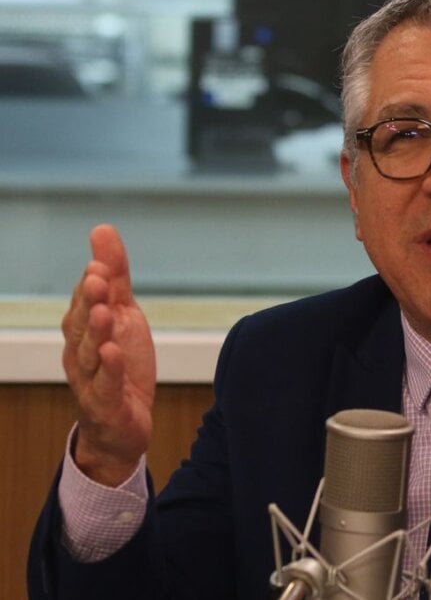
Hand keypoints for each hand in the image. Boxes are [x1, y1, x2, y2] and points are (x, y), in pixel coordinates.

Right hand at [61, 224, 155, 485]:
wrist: (122, 426)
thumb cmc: (119, 365)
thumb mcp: (123, 316)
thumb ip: (114, 277)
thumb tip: (102, 229)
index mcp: (84, 330)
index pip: (85, 302)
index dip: (93, 284)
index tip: (101, 263)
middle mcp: (81, 353)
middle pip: (83, 324)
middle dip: (89, 301)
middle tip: (98, 279)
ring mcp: (91, 380)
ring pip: (91, 354)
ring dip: (97, 332)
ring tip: (106, 312)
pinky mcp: (107, 405)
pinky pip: (106, 386)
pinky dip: (109, 370)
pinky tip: (114, 353)